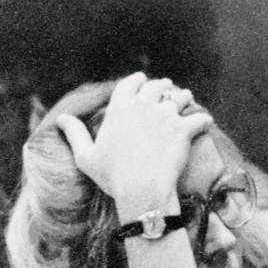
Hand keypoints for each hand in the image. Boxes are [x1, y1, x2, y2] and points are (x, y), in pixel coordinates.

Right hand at [57, 73, 211, 216]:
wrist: (142, 188)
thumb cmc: (112, 176)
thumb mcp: (86, 156)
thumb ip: (74, 133)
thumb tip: (61, 119)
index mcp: (119, 109)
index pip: (129, 85)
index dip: (137, 80)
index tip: (142, 79)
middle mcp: (143, 106)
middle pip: (156, 87)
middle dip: (162, 85)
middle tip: (167, 87)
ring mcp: (165, 116)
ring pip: (179, 98)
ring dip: (183, 97)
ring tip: (187, 98)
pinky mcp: (184, 129)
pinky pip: (200, 118)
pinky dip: (203, 119)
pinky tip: (206, 121)